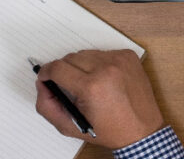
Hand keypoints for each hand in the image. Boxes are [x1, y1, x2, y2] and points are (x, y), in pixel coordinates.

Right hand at [35, 50, 164, 148]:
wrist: (141, 129)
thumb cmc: (110, 130)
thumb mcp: (71, 127)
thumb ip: (48, 106)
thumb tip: (42, 85)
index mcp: (92, 86)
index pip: (57, 68)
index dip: (46, 73)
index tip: (45, 77)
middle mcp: (107, 69)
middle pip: (70, 58)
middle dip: (63, 71)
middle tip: (68, 87)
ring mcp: (120, 60)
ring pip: (86, 53)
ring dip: (81, 66)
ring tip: (88, 85)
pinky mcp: (128, 56)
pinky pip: (103, 53)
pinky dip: (98, 63)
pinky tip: (103, 79)